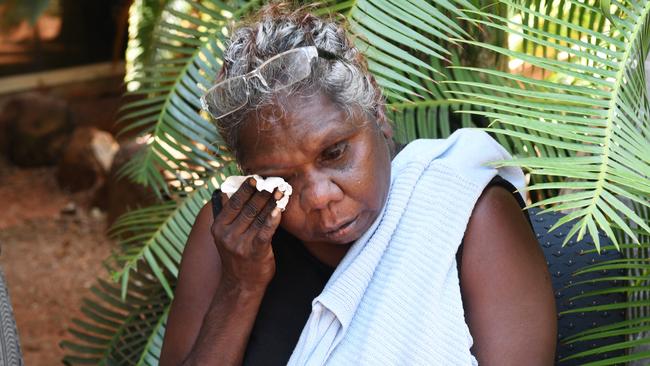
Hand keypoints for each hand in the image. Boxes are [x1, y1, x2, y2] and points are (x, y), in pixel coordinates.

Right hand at [211, 178, 281, 292]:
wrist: (241, 285)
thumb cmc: (238, 256)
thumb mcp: (227, 235)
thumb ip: (231, 216)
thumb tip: (233, 190)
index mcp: (218, 227)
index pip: (234, 202)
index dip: (246, 189)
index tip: (256, 178)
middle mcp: (227, 234)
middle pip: (247, 208)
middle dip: (262, 193)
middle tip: (274, 181)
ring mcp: (240, 244)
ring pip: (258, 217)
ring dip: (271, 202)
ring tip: (281, 191)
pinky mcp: (255, 252)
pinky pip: (265, 232)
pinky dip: (272, 220)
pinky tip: (279, 210)